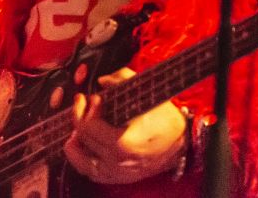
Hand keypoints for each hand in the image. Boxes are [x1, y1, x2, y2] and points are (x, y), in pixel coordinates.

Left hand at [63, 67, 186, 183]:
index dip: (86, 109)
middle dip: (80, 117)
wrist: (182, 143)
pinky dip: (81, 159)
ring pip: (81, 160)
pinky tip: (81, 146)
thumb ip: (122, 79)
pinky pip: (90, 173)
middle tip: (84, 103)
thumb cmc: (165, 119)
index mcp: (123, 143)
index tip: (93, 97)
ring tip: (77, 127)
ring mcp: (117, 173)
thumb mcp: (146, 93)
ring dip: (75, 141)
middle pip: (83, 139)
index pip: (88, 127)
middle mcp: (118, 162)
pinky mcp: (118, 178)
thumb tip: (102, 80)